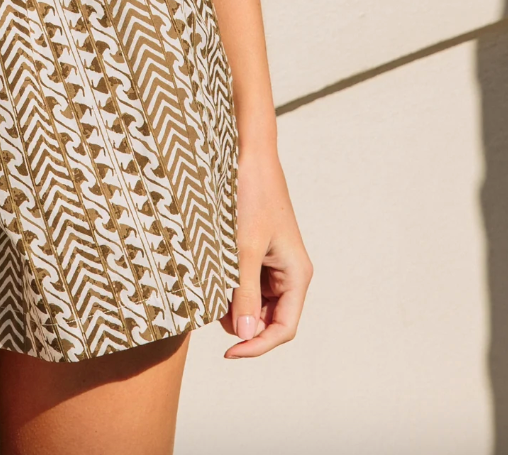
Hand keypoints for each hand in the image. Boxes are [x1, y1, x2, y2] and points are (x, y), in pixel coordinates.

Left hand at [221, 141, 311, 356]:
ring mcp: (273, 264)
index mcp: (297, 275)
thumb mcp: (244, 248)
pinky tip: (212, 275)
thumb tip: (244, 334)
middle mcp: (288, 273)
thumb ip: (244, 293)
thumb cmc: (251, 196)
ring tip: (210, 288)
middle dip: (241, 322)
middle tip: (212, 310)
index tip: (228, 352)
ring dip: (233, 304)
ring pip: (254, 303)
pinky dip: (229, 286)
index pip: (283, 329)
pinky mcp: (257, 253)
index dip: (257, 345)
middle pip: (268, 320)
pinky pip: (245, 283)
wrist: (247, 155)